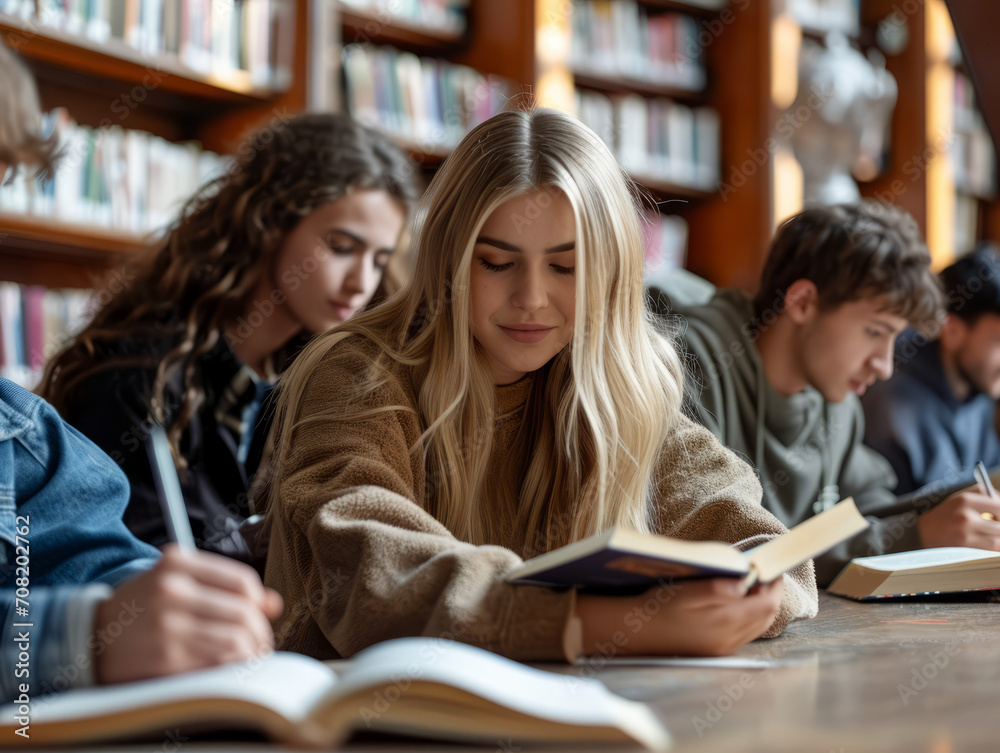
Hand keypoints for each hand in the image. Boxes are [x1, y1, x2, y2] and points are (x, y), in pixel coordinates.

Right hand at [93, 545, 283, 684]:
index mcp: (176, 562)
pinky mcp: (166, 658)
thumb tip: (273, 603)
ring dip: (251, 652)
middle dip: (260, 632)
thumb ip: (224, 587)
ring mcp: (168, 625)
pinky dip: (233, 666)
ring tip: (249, 656)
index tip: (259, 614)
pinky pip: (219, 662)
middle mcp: (172, 590)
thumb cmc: (142, 608)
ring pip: (236, 639)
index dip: (259, 602)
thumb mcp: (176, 582)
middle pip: (243, 613)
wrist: (89, 638)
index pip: (242, 581)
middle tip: (260, 642)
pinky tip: (230, 667)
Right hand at [576, 576, 783, 656]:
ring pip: (758, 626)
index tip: (772, 568)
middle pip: (766, 617)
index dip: (774, 585)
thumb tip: (746, 581)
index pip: (766, 604)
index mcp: (724, 622)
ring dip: (760, 606)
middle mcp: (729, 639)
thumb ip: (721, 587)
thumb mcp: (690, 589)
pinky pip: (744, 633)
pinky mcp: (716, 650)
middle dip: (770, 594)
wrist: (639, 631)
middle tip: (764, 575)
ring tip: (752, 586)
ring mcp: (723, 647)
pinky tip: (737, 604)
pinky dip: (749, 616)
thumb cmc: (660, 606)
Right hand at [917, 491, 999, 549]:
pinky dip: (995, 546)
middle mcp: (966, 516)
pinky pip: (992, 549)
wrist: (920, 532)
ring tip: (992, 534)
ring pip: (998, 538)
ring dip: (998, 537)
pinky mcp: (965, 547)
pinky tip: (991, 543)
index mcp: (964, 500)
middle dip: (999, 525)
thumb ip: (981, 495)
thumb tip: (999, 501)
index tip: (999, 514)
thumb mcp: (957, 498)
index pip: (998, 504)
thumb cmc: (941, 515)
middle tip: (996, 525)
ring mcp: (966, 533)